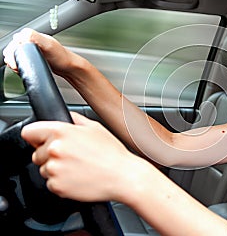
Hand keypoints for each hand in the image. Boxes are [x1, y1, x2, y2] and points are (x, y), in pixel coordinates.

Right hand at [3, 28, 74, 75]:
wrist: (68, 67)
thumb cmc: (62, 57)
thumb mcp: (48, 45)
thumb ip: (34, 38)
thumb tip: (22, 35)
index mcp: (30, 34)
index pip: (13, 42)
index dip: (13, 52)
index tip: (18, 61)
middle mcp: (28, 39)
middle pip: (11, 49)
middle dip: (13, 58)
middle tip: (21, 66)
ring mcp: (29, 47)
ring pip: (13, 55)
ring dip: (15, 62)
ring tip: (24, 68)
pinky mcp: (30, 56)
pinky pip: (18, 60)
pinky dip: (19, 65)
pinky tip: (25, 68)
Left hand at [21, 112, 136, 201]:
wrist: (122, 176)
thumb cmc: (112, 153)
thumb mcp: (95, 127)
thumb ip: (74, 119)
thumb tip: (65, 117)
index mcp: (61, 132)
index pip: (29, 132)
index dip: (37, 137)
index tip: (43, 141)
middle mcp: (54, 149)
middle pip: (36, 153)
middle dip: (49, 155)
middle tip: (71, 156)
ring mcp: (54, 169)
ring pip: (44, 169)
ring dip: (56, 169)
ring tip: (77, 167)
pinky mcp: (57, 186)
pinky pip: (51, 183)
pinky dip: (62, 182)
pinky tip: (78, 177)